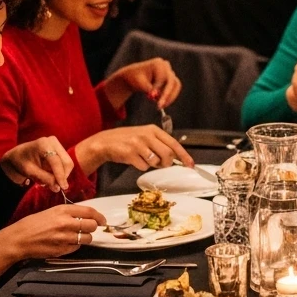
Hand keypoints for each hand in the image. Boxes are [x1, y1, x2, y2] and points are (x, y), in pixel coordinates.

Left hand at [0, 136, 72, 190]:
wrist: (19, 155)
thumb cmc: (21, 162)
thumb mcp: (30, 171)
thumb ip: (44, 178)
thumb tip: (57, 188)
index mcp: (44, 144)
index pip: (56, 162)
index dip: (60, 176)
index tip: (63, 188)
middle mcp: (53, 141)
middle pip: (66, 162)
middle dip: (63, 176)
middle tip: (56, 187)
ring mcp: (57, 144)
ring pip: (67, 163)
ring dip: (61, 175)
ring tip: (49, 180)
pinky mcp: (59, 149)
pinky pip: (65, 163)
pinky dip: (60, 172)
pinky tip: (50, 175)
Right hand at [0, 203, 104, 263]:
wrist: (20, 239)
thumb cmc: (33, 224)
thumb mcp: (51, 212)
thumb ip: (69, 213)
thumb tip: (85, 216)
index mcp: (63, 211)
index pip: (89, 211)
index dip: (99, 216)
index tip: (102, 220)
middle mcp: (66, 223)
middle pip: (92, 225)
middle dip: (93, 227)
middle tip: (90, 228)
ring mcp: (65, 238)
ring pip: (87, 238)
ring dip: (86, 237)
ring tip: (78, 236)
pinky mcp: (62, 250)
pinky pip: (77, 248)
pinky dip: (76, 245)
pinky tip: (67, 242)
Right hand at [77, 125, 192, 172]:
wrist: (105, 142)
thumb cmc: (128, 140)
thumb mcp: (145, 136)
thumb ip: (160, 144)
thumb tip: (176, 158)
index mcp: (153, 130)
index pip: (174, 143)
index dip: (184, 155)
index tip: (190, 164)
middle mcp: (147, 135)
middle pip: (167, 154)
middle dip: (166, 163)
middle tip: (160, 164)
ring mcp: (138, 144)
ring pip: (156, 162)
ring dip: (152, 164)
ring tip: (143, 158)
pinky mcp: (130, 153)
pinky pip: (144, 166)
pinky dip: (141, 166)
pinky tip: (134, 160)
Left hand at [108, 57, 181, 108]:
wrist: (134, 76)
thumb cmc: (135, 78)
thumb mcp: (139, 83)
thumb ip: (148, 88)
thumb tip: (156, 95)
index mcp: (157, 63)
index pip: (162, 77)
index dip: (158, 88)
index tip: (151, 97)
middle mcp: (166, 66)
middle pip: (172, 81)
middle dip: (167, 95)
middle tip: (160, 106)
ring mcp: (170, 72)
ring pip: (176, 86)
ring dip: (169, 98)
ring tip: (159, 106)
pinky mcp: (171, 80)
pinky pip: (174, 90)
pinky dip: (169, 97)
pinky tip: (160, 103)